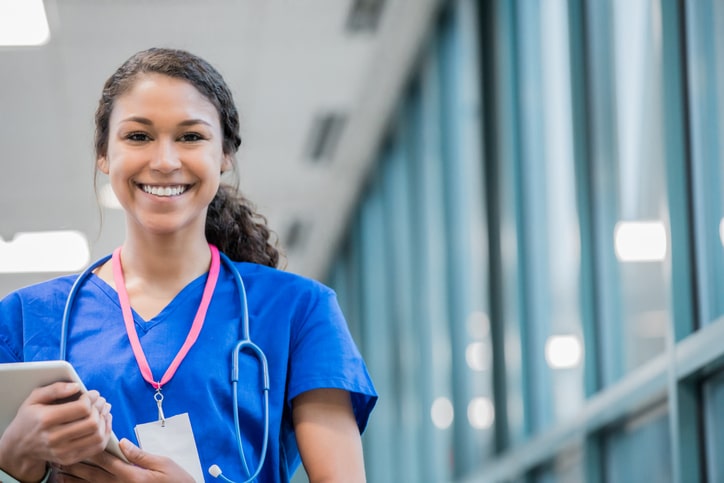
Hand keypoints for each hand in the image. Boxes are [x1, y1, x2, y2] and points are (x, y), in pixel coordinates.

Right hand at [0, 382, 111, 481]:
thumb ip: (55, 389)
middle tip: (100, 401)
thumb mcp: (34, 399)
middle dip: (100, 408)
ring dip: (104, 420)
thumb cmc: (29, 418)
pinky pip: (97, 447)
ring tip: (103, 410)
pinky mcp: (70, 459)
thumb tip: (76, 386)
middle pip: (92, 422)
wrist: (19, 447)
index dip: (91, 398)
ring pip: (97, 435)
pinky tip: (102, 422)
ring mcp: (63, 451)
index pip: (82, 408)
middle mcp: (54, 438)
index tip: (92, 394)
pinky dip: (105, 433)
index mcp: (46, 419)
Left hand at [52, 439, 194, 482]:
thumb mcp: (163, 464)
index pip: (106, 461)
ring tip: (58, 473)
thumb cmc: (176, 481)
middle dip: (75, 465)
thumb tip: (123, 443)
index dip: (90, 450)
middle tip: (58, 456)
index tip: (76, 440)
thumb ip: (140, 455)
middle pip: (93, 475)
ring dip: (75, 480)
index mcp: (132, 475)